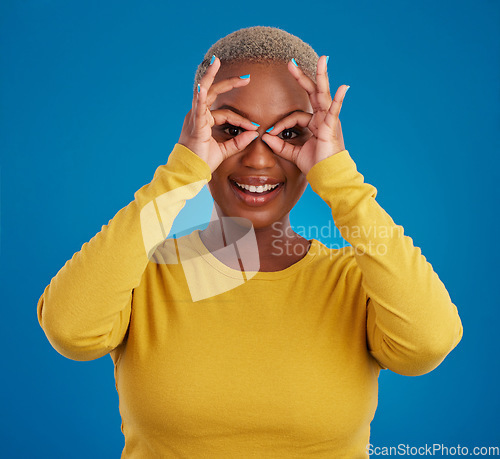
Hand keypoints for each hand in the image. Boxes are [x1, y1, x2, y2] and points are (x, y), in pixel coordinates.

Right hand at [178, 57, 259, 172]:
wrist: (189, 172)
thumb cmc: (202, 162)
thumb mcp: (224, 151)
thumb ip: (238, 142)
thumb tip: (254, 134)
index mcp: (204, 121)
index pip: (226, 114)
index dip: (241, 120)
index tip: (254, 127)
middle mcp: (198, 115)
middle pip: (214, 93)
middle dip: (229, 83)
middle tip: (246, 77)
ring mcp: (195, 117)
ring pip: (204, 91)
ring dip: (211, 76)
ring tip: (216, 61)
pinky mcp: (195, 123)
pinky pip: (198, 106)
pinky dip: (201, 94)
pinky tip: (204, 85)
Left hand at [262, 56, 348, 174]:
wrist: (327, 176)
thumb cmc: (315, 165)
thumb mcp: (294, 153)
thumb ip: (280, 145)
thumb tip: (265, 137)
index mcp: (315, 124)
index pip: (294, 116)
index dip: (281, 124)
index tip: (270, 133)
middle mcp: (322, 118)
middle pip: (312, 93)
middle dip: (302, 77)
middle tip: (291, 62)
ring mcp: (329, 120)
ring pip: (323, 95)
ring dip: (322, 76)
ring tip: (323, 59)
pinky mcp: (332, 127)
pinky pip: (335, 111)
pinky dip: (339, 99)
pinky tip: (343, 88)